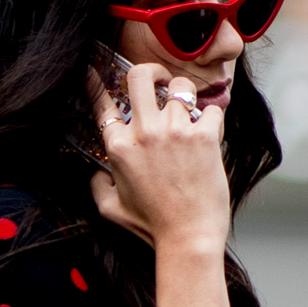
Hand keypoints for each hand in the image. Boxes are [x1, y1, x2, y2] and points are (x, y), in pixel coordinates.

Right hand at [85, 62, 229, 256]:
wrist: (188, 236)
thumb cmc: (150, 226)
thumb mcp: (110, 209)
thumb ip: (98, 185)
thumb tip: (98, 171)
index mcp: (118, 148)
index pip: (102, 104)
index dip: (96, 82)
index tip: (95, 70)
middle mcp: (144, 133)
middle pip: (140, 75)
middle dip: (151, 72)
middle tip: (159, 82)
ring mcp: (175, 132)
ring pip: (181, 86)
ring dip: (185, 96)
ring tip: (188, 111)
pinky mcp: (204, 136)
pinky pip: (211, 108)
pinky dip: (212, 116)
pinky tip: (208, 131)